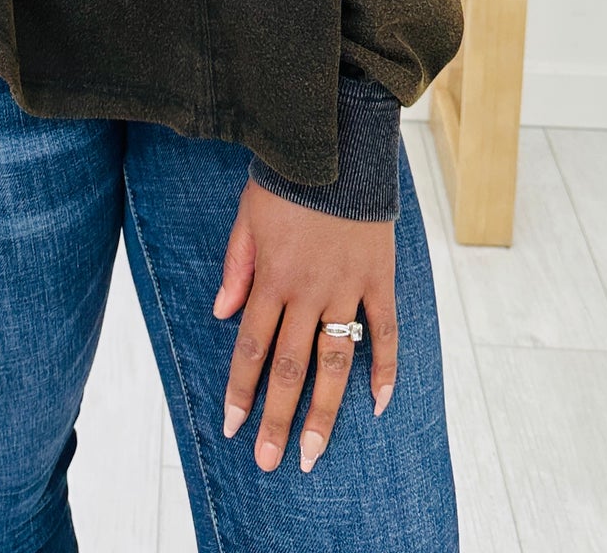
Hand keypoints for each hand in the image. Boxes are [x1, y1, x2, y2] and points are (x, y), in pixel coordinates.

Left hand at [213, 179, 397, 474]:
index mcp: (271, 277)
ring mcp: (346, 287)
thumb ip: (236, 266)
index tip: (232, 426)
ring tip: (314, 452)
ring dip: (324, 411)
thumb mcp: (247, 216)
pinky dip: (385, 370)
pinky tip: (378, 405)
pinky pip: (385, 332)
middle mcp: (307, 290)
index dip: (241, 389)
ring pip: (334, 362)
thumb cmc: (286, 179)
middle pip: (290, 367)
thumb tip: (222, 314)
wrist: (337, 146)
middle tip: (270, 461)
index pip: (252, 347)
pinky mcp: (380, 277)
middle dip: (278, 419)